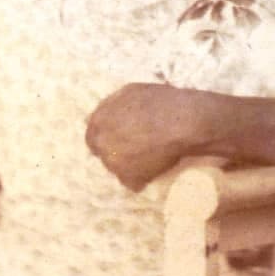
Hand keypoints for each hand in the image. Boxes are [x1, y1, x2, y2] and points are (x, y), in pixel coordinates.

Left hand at [85, 83, 200, 190]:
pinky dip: (143, 178)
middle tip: (137, 150)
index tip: (120, 140)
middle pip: (104, 154)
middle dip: (117, 153)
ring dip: (130, 166)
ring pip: (118, 169)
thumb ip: (112, 106)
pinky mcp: (129, 179)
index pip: (93, 136)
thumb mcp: (130, 92)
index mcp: (98, 121)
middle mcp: (101, 143)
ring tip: (151, 157)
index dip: (108, 138)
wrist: (182, 122)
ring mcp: (113, 163)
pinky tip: (156, 168)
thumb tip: (105, 115)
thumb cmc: (159, 101)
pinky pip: (133, 183)